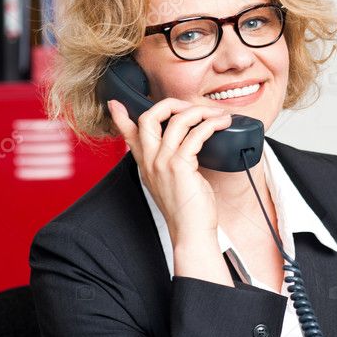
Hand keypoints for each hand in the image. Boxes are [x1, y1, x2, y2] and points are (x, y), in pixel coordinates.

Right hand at [107, 98, 232, 247]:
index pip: (128, 135)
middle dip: (172, 104)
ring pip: (177, 121)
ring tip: (217, 115)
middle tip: (192, 106)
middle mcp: (150, 161)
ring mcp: (163, 162)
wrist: (190, 232)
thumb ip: (172, 164)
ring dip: (200, 112)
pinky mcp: (180, 166)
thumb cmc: (187, 210)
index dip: (122, 117)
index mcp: (146, 165)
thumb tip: (187, 147)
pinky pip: (195, 135)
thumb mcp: (173, 183)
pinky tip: (220, 125)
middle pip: (150, 117)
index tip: (116, 103)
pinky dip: (210, 125)